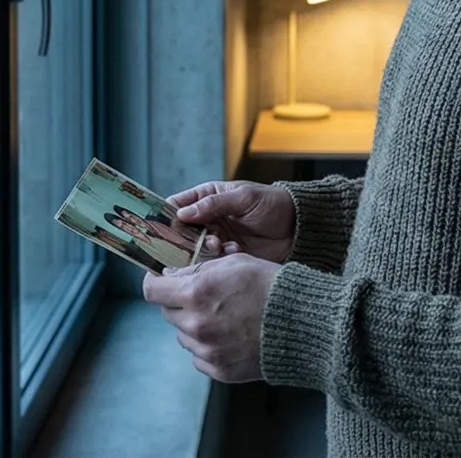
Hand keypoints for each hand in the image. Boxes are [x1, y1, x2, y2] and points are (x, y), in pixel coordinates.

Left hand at [142, 252, 279, 382]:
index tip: (160, 281)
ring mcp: (206, 350)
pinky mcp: (218, 369)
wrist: (302, 324)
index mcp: (196, 293)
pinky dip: (209, 346)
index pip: (152, 290)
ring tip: (225, 317)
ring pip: (183, 335)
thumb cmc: (270, 287)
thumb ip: (197, 269)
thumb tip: (170, 276)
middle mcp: (196, 324)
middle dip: (180, 303)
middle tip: (205, 297)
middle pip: (168, 312)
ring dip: (194, 325)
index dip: (154, 282)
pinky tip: (232, 335)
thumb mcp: (233, 263)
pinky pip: (199, 356)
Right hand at [166, 180, 294, 262]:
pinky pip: (212, 262)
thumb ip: (215, 203)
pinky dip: (219, 259)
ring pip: (195, 249)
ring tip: (221, 244)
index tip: (162, 227)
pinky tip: (234, 251)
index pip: (176, 206)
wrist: (298, 228)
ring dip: (204, 249)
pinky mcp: (226, 257)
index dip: (166, 216)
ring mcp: (216, 239)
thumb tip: (183, 212)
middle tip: (202, 238)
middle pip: (181, 232)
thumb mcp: (245, 197)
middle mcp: (207, 220)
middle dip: (186, 238)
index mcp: (206, 198)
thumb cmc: (272, 203)